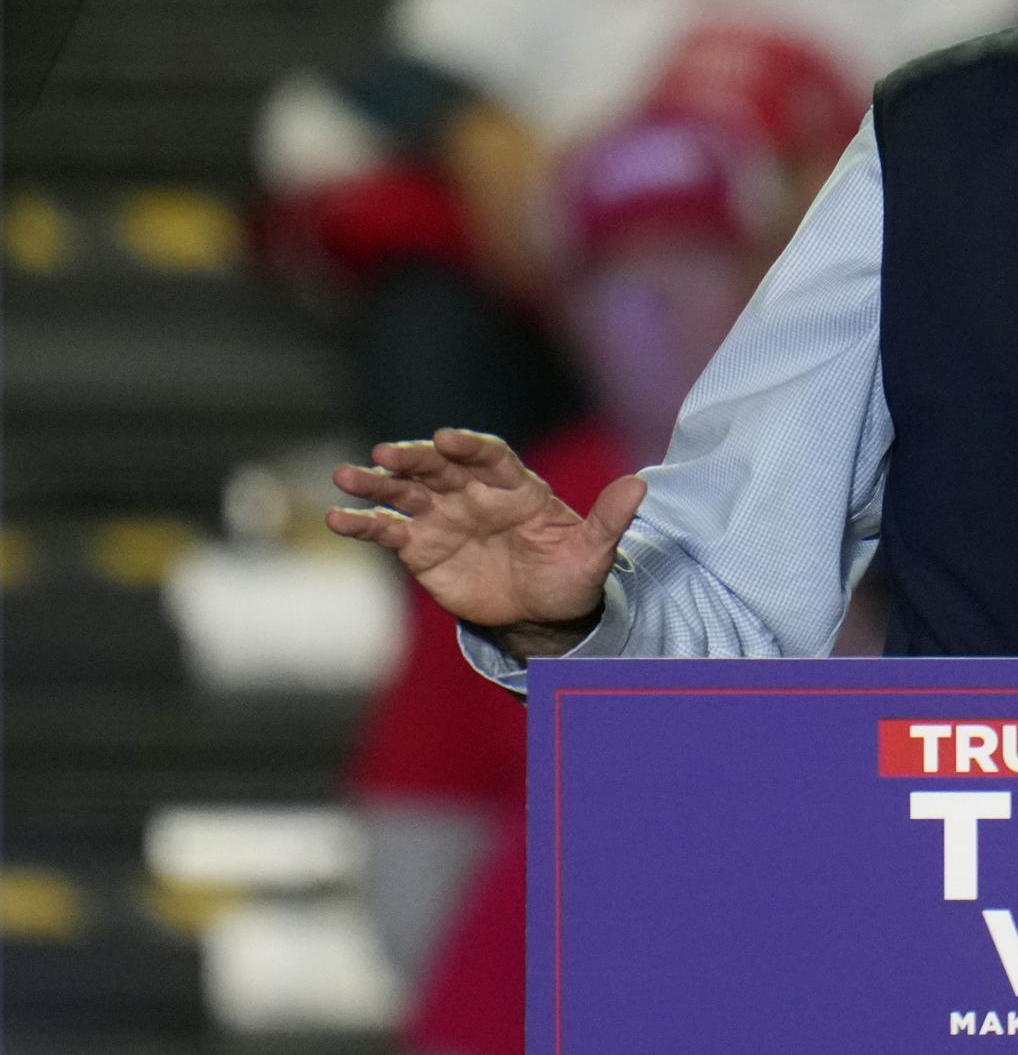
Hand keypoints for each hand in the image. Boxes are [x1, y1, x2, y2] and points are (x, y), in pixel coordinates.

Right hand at [327, 428, 644, 651]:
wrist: (543, 616)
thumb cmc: (571, 577)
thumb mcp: (594, 554)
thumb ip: (610, 520)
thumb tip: (641, 485)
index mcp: (517, 488)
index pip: (491, 456)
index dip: (470, 447)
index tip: (448, 439)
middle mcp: (475, 494)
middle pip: (439, 468)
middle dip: (414, 459)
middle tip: (386, 453)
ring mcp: (444, 517)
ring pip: (406, 492)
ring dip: (377, 483)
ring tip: (347, 475)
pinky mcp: (421, 547)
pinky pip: (388, 530)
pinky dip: (363, 523)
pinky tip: (338, 518)